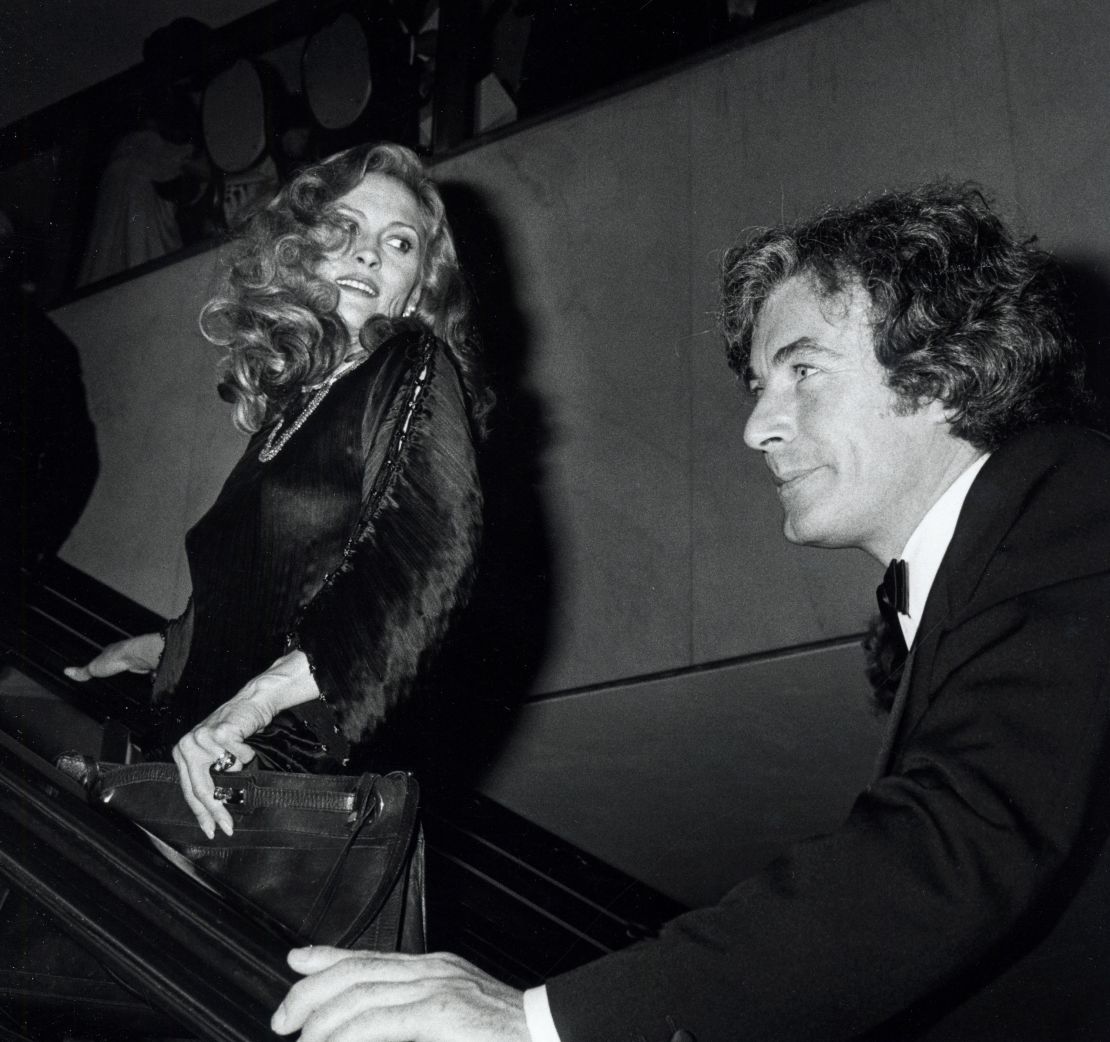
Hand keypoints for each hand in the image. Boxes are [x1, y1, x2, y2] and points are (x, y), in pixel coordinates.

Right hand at [64, 632, 163, 680]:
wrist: (138, 655)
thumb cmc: (115, 658)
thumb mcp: (94, 667)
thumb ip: (82, 671)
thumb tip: (66, 672)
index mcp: (109, 651)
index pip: (104, 656)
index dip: (103, 663)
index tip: (102, 668)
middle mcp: (123, 651)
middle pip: (119, 660)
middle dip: (118, 667)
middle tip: (115, 676)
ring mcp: (135, 656)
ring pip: (132, 664)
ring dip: (131, 670)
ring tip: (127, 680)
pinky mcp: (145, 662)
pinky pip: (142, 669)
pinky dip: (142, 674)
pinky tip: (141, 679)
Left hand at [172, 650, 318, 838]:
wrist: (252, 702)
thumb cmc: (236, 730)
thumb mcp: (214, 754)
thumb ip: (207, 776)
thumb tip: (212, 812)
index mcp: (182, 754)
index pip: (189, 791)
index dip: (201, 813)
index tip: (211, 830)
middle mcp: (186, 746)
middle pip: (202, 788)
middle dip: (217, 810)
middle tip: (227, 827)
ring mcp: (202, 738)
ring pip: (226, 773)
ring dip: (240, 767)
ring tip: (240, 753)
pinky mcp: (220, 732)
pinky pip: (239, 758)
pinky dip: (247, 754)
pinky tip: (244, 741)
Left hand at [272, 947, 530, 1041]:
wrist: (549, 1031)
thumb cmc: (508, 1034)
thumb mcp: (456, 1013)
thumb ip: (415, 1012)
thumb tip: (383, 1022)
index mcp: (434, 970)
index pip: (369, 956)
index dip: (327, 957)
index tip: (296, 962)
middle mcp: (432, 972)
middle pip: (356, 972)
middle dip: (311, 992)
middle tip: (283, 1018)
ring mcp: (438, 989)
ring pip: (361, 993)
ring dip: (322, 1020)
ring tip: (302, 1039)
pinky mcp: (443, 1013)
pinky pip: (380, 1021)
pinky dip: (349, 1033)